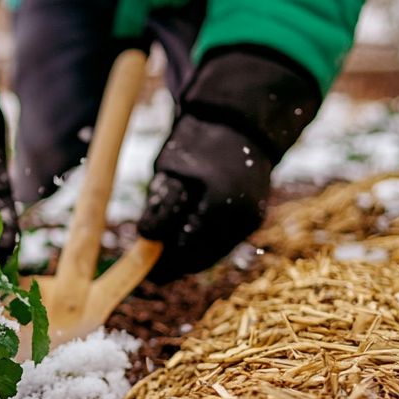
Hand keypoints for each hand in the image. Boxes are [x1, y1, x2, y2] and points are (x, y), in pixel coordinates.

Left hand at [136, 48, 320, 280]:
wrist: (240, 125)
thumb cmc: (197, 141)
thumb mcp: (170, 167)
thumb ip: (161, 204)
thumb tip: (147, 238)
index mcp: (217, 200)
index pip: (183, 241)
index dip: (162, 256)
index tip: (145, 263)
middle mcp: (239, 214)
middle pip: (200, 255)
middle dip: (174, 264)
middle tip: (153, 273)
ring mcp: (249, 219)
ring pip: (213, 254)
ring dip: (189, 260)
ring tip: (166, 264)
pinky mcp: (253, 220)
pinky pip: (224, 244)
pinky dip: (205, 248)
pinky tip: (187, 248)